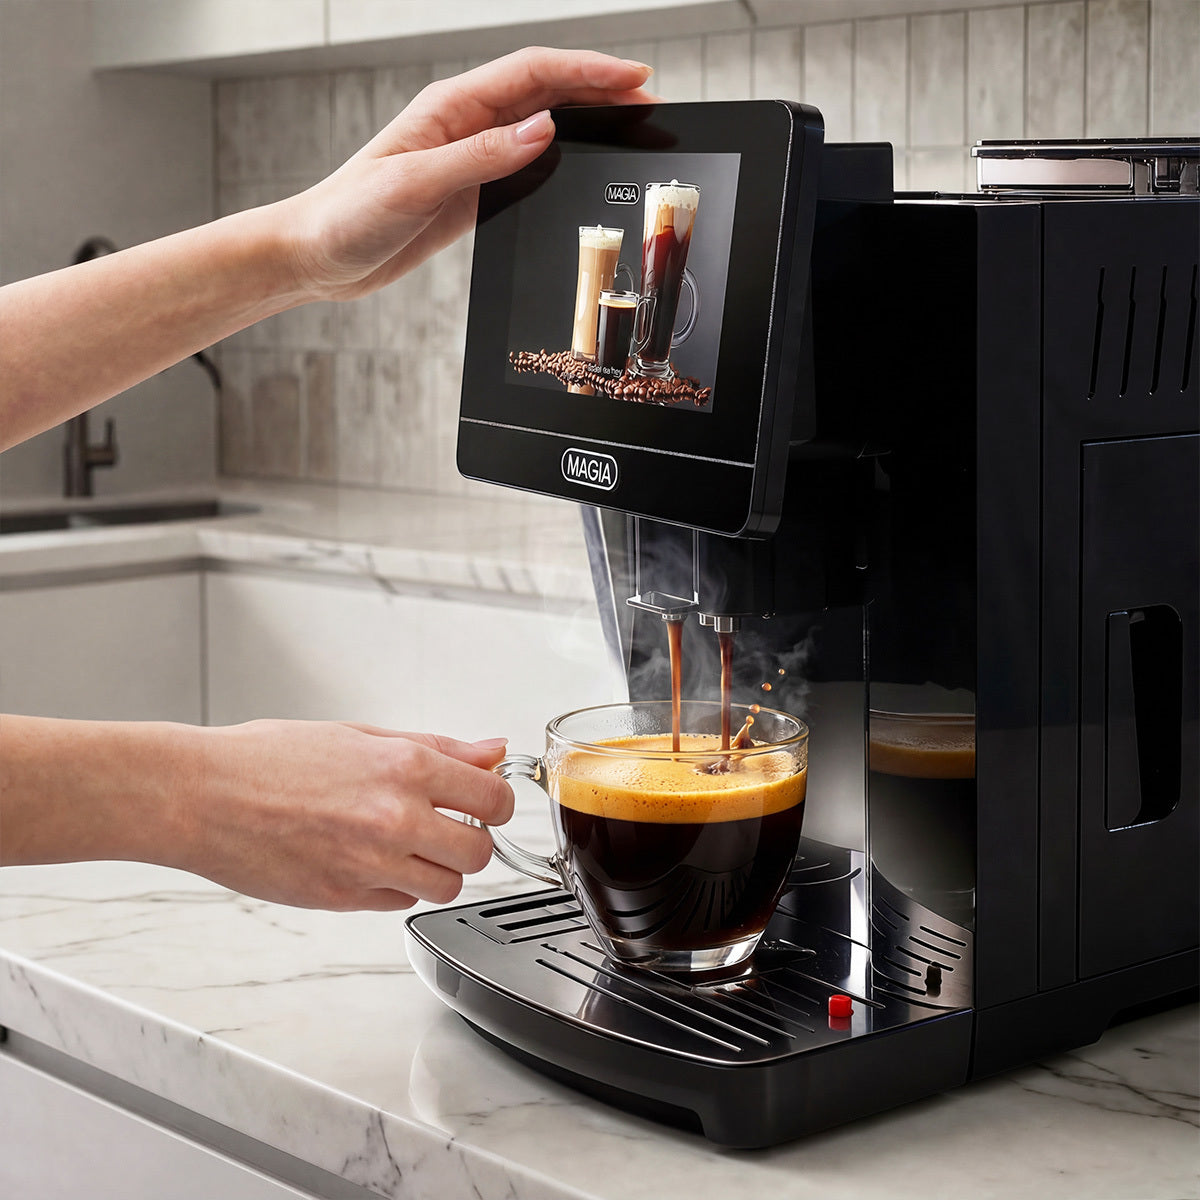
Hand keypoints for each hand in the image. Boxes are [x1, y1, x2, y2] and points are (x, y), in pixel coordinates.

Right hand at [177, 720, 513, 910]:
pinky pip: (400, 903)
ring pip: (446, 887)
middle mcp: (395, 819)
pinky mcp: (344, 899)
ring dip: (437, 869)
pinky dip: (396, 886)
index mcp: (405, 768)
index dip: (495, 802)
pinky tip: (368, 860)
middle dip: (470, 840)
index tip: (484, 802)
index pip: (494, 799)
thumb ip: (436, 747)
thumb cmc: (267, 759)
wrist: (201, 797)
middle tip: (446, 826)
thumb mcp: (360, 735)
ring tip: (403, 845)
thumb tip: (491, 751)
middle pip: (480, 852)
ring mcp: (370, 865)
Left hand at [282, 46, 654, 299]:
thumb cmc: (347, 214)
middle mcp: (464, 125)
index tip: (633, 79)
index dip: (587, 72)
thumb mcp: (415, 184)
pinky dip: (559, 164)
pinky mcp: (469, 194)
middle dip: (598, 90)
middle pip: (545, 93)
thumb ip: (481, 159)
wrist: (316, 255)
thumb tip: (543, 132)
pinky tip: (581, 168)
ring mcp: (469, 159)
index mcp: (450, 108)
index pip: (533, 74)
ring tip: (628, 127)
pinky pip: (525, 169)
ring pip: (540, 129)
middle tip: (648, 98)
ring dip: (585, 124)